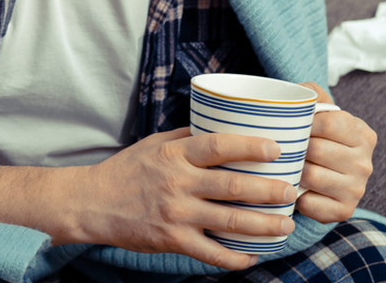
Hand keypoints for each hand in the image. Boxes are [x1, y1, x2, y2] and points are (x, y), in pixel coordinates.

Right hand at [53, 128, 297, 269]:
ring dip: (264, 225)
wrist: (93, 202)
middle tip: (292, 191)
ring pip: (230, 221)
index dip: (250, 146)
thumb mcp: (154, 145)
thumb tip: (223, 128)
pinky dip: (234, 258)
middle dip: (269, 190)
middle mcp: (177, 183)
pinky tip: (252, 256)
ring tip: (285, 224)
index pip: (218, 146)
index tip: (277, 148)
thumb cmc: (127, 171)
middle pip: (233, 186)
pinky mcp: (172, 240)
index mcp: (174, 156)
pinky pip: (211, 253)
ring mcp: (176, 214)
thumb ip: (187, 139)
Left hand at [296, 82, 375, 223]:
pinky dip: (296, 196)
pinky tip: (295, 188)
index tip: (292, 126)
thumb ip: (312, 94)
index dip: (304, 123)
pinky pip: (310, 204)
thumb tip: (300, 94)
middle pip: (317, 150)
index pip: (329, 123)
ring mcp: (357, 189)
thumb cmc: (317, 136)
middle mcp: (366, 163)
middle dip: (295, 148)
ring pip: (311, 176)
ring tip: (288, 165)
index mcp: (363, 135)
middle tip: (284, 148)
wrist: (321, 174)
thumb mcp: (319, 110)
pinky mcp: (345, 211)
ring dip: (293, 171)